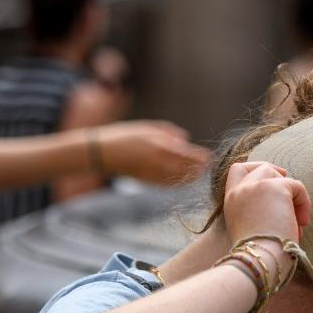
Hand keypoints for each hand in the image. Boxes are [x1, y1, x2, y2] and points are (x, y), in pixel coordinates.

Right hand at [95, 121, 210, 184]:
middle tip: (207, 166)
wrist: (103, 153)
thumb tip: (187, 140)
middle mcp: (159, 161)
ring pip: (180, 179)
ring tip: (198, 173)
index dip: (202, 157)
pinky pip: (168, 185)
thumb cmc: (127, 136)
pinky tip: (183, 179)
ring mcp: (153, 173)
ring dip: (191, 177)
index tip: (210, 156)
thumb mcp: (149, 128)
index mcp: (161, 145)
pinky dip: (178, 182)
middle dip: (199, 168)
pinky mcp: (147, 182)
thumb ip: (170, 133)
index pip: (190, 155)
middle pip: (187, 169)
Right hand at [222, 162, 311, 278]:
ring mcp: (255, 186)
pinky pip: (297, 186)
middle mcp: (240, 190)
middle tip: (291, 198)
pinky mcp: (275, 187)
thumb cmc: (260, 254)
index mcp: (231, 201)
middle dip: (279, 179)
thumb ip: (260, 211)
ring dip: (291, 193)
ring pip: (278, 174)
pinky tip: (302, 223)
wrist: (260, 260)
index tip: (273, 179)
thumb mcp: (251, 228)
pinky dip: (304, 203)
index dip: (256, 169)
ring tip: (295, 218)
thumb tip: (283, 208)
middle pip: (263, 167)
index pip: (238, 170)